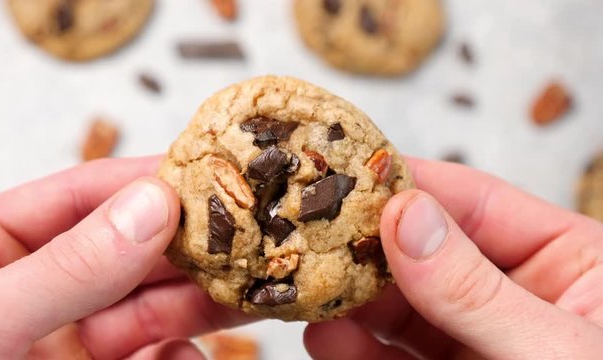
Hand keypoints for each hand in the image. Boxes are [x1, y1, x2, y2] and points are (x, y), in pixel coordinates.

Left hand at [0, 157, 251, 358]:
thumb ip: (66, 267)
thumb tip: (152, 206)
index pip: (88, 193)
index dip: (153, 180)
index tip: (218, 177)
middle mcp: (41, 284)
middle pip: (133, 247)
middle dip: (191, 246)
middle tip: (250, 241)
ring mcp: (69, 336)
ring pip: (151, 302)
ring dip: (198, 298)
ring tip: (241, 294)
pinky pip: (151, 356)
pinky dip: (179, 356)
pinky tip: (190, 357)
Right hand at [305, 158, 602, 358]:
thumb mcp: (555, 352)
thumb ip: (477, 290)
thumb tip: (407, 218)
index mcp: (568, 262)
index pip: (475, 203)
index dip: (410, 185)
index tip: (349, 176)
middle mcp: (516, 295)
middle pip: (424, 251)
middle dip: (366, 246)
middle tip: (312, 234)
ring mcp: (477, 340)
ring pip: (401, 305)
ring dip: (351, 298)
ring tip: (309, 290)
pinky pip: (394, 356)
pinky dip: (356, 348)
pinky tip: (327, 339)